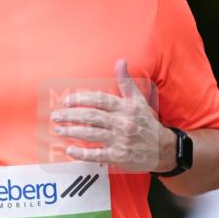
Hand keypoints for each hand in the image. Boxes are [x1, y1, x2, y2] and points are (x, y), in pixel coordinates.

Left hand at [50, 59, 168, 171]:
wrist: (163, 149)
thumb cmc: (146, 123)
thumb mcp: (139, 101)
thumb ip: (126, 82)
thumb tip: (120, 61)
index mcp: (126, 108)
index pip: (100, 100)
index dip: (82, 99)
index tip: (67, 101)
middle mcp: (122, 122)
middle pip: (91, 117)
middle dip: (71, 116)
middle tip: (56, 116)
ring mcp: (120, 140)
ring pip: (91, 134)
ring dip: (72, 131)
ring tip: (58, 130)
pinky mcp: (118, 156)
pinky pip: (97, 154)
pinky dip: (82, 153)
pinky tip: (70, 150)